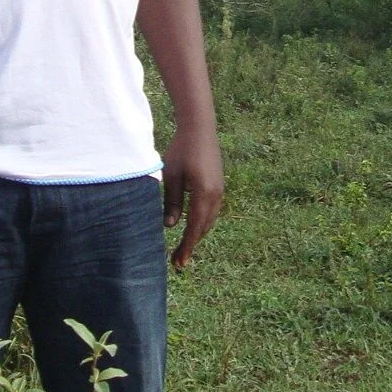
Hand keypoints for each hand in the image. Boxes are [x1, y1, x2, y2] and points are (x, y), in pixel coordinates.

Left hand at [162, 128, 222, 268]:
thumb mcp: (171, 176)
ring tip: (184, 248)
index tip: (178, 262)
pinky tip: (193, 226)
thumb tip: (171, 226)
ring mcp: (220, 190)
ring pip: (209, 220)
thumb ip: (172, 202)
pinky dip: (202, 223)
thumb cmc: (181, 150)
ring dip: (197, 234)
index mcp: (203, 193)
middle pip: (204, 227)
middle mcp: (216, 195)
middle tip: (177, 261)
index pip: (194, 227)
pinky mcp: (218, 186)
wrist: (200, 129)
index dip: (186, 246)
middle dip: (191, 245)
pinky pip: (212, 211)